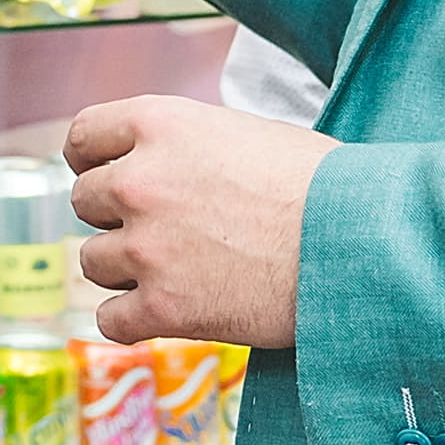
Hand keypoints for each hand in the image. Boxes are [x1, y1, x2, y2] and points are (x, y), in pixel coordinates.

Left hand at [65, 95, 332, 348]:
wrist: (361, 244)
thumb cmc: (321, 185)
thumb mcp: (243, 132)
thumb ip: (185, 145)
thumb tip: (160, 162)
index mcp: (159, 123)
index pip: (83, 137)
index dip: (90, 159)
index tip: (101, 174)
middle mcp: (140, 180)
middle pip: (85, 201)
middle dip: (115, 216)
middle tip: (160, 229)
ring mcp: (147, 246)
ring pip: (93, 261)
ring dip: (123, 269)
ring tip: (171, 271)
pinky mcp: (165, 308)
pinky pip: (110, 320)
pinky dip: (131, 320)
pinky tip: (160, 313)